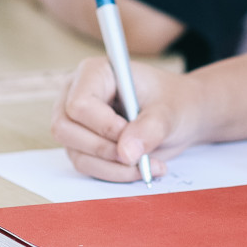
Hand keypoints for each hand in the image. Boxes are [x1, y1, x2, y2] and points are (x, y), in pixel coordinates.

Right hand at [53, 55, 203, 183]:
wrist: (180, 115)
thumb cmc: (174, 102)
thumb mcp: (169, 111)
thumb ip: (150, 128)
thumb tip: (126, 153)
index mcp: (95, 73)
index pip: (79, 104)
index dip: (103, 125)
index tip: (131, 134)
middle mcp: (76, 94)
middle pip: (66, 129)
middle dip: (105, 149)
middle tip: (139, 155)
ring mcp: (76, 122)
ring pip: (76, 153)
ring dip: (112, 167)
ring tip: (147, 164)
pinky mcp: (81, 144)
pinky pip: (87, 166)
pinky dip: (114, 173)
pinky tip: (140, 168)